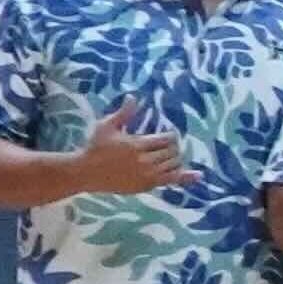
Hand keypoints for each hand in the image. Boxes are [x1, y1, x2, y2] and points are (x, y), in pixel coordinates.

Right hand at [62, 103, 187, 195]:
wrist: (85, 173)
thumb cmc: (95, 147)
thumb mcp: (106, 127)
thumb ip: (123, 113)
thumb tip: (132, 96)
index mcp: (137, 145)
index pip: (167, 140)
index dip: (171, 136)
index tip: (168, 135)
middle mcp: (144, 161)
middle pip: (172, 152)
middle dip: (172, 147)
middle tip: (167, 145)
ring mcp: (146, 176)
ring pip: (174, 166)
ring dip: (175, 159)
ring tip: (169, 155)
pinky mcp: (146, 186)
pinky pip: (171, 181)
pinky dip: (185, 177)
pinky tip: (197, 175)